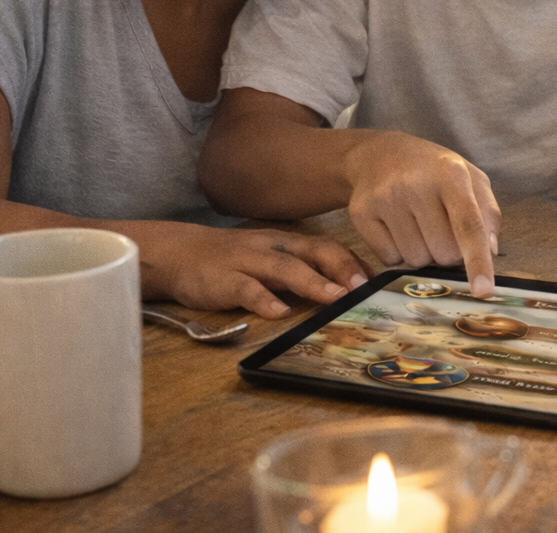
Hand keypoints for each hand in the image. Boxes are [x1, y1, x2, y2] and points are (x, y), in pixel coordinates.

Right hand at [137, 224, 370, 318]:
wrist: (179, 253)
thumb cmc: (233, 260)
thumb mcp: (271, 258)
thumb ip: (302, 269)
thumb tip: (343, 288)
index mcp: (287, 243)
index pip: (327, 247)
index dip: (352, 262)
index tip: (376, 280)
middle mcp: (273, 248)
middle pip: (313, 252)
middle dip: (341, 268)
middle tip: (363, 287)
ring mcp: (248, 262)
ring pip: (285, 269)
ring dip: (312, 283)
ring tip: (334, 297)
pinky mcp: (224, 280)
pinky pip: (246, 290)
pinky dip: (264, 301)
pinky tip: (279, 313)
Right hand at [341, 132, 499, 297]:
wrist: (380, 154)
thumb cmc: (434, 171)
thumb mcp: (470, 178)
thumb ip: (487, 213)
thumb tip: (490, 251)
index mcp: (451, 173)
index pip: (468, 224)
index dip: (478, 261)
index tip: (483, 291)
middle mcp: (416, 184)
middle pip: (444, 253)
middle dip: (448, 251)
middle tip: (440, 225)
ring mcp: (385, 198)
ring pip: (416, 261)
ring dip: (423, 253)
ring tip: (418, 223)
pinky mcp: (361, 212)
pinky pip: (389, 260)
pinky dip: (398, 253)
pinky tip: (397, 227)